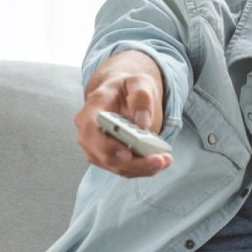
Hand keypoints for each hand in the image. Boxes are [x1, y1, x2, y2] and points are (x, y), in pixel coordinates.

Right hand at [74, 51, 171, 177]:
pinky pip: (122, 168)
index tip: (129, 153)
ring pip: (114, 166)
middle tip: (158, 160)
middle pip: (104, 156)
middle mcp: (88, 131)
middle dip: (133, 163)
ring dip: (140, 168)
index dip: (108, 145)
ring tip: (164, 160)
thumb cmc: (127, 88)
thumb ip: (141, 97)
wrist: (122, 95)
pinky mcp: (106, 157)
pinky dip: (141, 169)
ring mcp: (95, 147)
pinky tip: (158, 162)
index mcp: (92, 108)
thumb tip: (142, 122)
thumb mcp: (138, 82)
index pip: (92, 131)